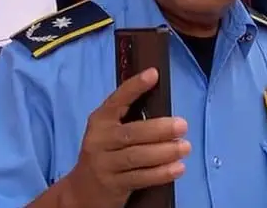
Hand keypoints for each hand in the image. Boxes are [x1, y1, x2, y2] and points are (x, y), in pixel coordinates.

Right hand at [63, 68, 189, 207]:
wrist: (81, 191)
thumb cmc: (106, 153)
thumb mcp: (110, 132)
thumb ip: (130, 118)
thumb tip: (163, 102)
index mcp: (100, 121)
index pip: (117, 100)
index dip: (135, 87)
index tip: (154, 74)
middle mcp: (99, 140)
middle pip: (131, 133)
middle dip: (159, 129)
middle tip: (182, 125)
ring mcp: (104, 164)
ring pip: (136, 156)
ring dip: (164, 152)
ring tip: (185, 147)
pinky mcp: (113, 185)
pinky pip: (140, 178)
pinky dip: (160, 173)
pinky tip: (177, 168)